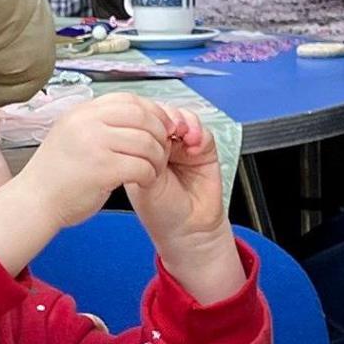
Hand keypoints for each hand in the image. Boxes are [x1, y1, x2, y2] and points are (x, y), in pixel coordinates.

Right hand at [0, 95, 177, 273]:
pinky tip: (144, 181)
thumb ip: (99, 125)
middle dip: (160, 133)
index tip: (162, 127)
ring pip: (146, 142)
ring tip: (153, 169)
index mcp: (82, 112)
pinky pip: (142, 166)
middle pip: (142, 116)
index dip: (152, 111)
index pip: (128, 99)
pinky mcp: (103, 169)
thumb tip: (139, 119)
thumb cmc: (56, 176)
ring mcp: (94, 144)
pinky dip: (150, 175)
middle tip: (164, 150)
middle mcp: (87, 122)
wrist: (34, 202)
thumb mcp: (73, 136)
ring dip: (158, 158)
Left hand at [130, 110, 242, 300]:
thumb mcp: (141, 180)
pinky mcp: (203, 150)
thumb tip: (143, 128)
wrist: (187, 228)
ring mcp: (182, 145)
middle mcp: (161, 145)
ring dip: (181, 120)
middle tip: (163, 127)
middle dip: (162, 116)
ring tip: (179, 133)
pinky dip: (197, 131)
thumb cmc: (160, 211)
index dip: (142, 117)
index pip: (139, 122)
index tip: (142, 124)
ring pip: (181, 118)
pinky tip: (193, 142)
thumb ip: (143, 154)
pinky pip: (202, 131)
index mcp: (139, 150)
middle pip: (160, 115)